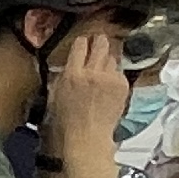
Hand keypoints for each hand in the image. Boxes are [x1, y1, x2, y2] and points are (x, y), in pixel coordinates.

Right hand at [43, 20, 128, 142]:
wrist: (88, 136)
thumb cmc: (68, 121)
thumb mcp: (56, 95)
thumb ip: (63, 75)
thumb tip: (69, 63)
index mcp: (73, 74)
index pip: (80, 45)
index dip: (82, 42)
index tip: (83, 43)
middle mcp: (93, 73)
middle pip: (101, 43)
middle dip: (99, 41)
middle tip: (99, 41)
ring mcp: (110, 78)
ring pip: (112, 57)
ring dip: (107, 60)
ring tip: (102, 69)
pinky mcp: (122, 85)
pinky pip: (119, 71)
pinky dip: (114, 75)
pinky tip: (108, 85)